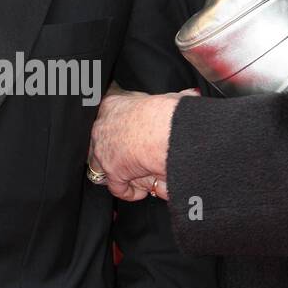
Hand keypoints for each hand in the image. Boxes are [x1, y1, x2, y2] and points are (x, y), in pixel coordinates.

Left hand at [88, 82, 199, 201]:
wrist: (163, 129)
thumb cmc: (167, 112)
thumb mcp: (167, 98)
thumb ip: (173, 98)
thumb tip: (190, 95)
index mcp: (112, 106)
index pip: (106, 115)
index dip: (117, 126)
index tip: (126, 132)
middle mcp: (102, 127)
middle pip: (97, 141)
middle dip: (110, 150)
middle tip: (126, 157)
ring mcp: (103, 151)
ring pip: (99, 166)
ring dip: (116, 172)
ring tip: (131, 176)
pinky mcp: (112, 172)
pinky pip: (116, 187)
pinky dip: (129, 192)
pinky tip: (141, 192)